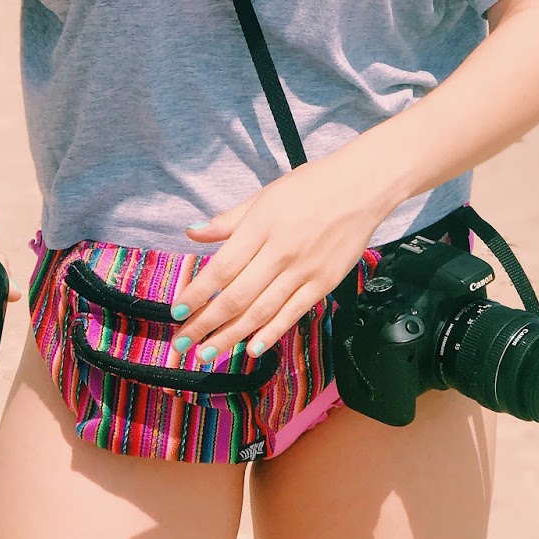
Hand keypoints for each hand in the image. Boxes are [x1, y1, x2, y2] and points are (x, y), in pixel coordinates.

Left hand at [169, 153, 384, 363]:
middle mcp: (280, 252)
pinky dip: (271, 333)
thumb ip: (228, 220)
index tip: (177, 311)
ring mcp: (304, 270)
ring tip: (208, 353)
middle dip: (206, 323)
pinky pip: (293, 313)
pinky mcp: (324, 283)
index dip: (197, 293)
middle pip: (237, 296)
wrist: (362, 187)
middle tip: (183, 343)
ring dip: (231, 336)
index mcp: (261, 226)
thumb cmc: (310, 186)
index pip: (222, 268)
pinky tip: (252, 348)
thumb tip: (192, 233)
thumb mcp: (264, 196)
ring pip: (262, 311)